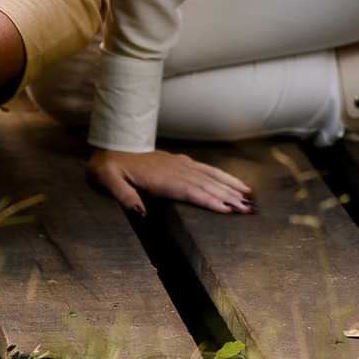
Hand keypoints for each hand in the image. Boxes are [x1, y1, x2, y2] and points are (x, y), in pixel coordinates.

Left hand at [88, 147, 254, 216]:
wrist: (109, 145)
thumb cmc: (108, 168)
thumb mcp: (109, 182)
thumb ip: (124, 196)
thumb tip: (140, 213)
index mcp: (160, 178)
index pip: (190, 191)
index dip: (210, 201)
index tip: (229, 210)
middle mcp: (174, 170)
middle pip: (206, 185)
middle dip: (229, 197)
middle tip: (250, 209)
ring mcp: (179, 164)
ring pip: (210, 176)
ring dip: (231, 186)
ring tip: (250, 197)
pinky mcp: (180, 162)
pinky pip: (206, 169)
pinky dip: (223, 176)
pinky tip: (235, 183)